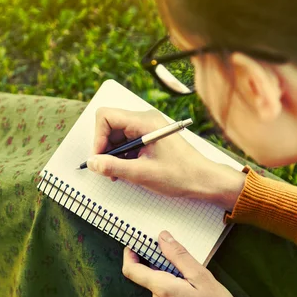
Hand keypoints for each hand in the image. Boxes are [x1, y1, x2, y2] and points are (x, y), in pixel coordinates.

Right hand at [88, 108, 245, 210]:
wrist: (205, 180)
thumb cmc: (180, 175)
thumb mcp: (142, 173)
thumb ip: (113, 167)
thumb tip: (92, 163)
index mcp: (144, 122)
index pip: (106, 116)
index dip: (97, 137)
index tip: (100, 158)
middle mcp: (144, 119)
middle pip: (109, 125)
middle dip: (104, 147)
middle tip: (106, 169)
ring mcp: (146, 127)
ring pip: (116, 134)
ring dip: (112, 154)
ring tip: (117, 173)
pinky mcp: (148, 136)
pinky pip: (126, 140)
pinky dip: (121, 155)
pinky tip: (125, 170)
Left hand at [123, 231, 250, 296]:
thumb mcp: (202, 277)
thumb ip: (179, 256)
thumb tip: (163, 238)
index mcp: (162, 289)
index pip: (131, 269)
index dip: (129, 253)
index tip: (136, 241)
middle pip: (147, 273)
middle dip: (158, 260)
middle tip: (174, 249)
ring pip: (159, 282)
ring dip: (170, 272)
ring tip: (191, 269)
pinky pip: (166, 291)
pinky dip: (174, 282)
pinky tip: (192, 283)